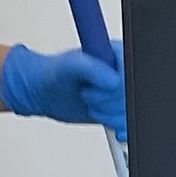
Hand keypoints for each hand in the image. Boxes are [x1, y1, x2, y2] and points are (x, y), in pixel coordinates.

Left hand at [0, 40, 124, 139]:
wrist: (43, 93)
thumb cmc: (54, 74)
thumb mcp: (68, 66)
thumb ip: (90, 68)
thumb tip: (114, 79)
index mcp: (116, 53)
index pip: (132, 70)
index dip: (118, 84)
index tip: (101, 86)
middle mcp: (121, 71)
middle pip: (131, 94)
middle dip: (108, 100)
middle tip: (87, 94)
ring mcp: (120, 90)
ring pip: (129, 110)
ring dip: (107, 113)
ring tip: (90, 103)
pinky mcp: (118, 107)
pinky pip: (127, 120)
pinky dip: (116, 123)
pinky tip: (105, 118)